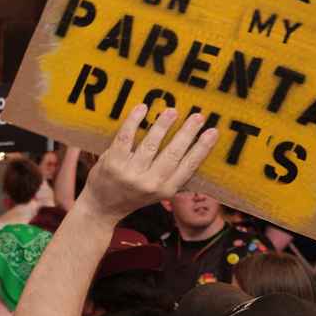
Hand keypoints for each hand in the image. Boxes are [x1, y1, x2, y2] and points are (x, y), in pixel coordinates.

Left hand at [77, 105, 217, 222]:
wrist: (102, 207)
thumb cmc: (134, 195)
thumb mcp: (159, 193)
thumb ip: (174, 176)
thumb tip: (198, 152)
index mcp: (166, 190)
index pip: (188, 166)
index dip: (201, 149)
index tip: (213, 132)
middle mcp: (149, 183)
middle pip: (172, 153)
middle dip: (187, 133)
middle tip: (198, 116)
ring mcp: (129, 173)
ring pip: (150, 144)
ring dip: (162, 125)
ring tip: (172, 111)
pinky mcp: (112, 163)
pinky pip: (125, 137)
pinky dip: (134, 121)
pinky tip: (142, 108)